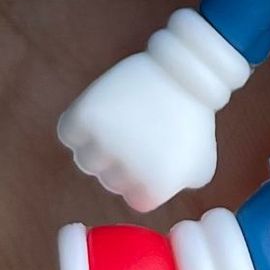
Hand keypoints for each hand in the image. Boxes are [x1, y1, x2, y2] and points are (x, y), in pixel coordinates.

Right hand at [58, 53, 218, 212]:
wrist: (187, 71)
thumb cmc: (193, 117)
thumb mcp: (200, 165)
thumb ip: (174, 189)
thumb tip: (145, 194)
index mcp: (154, 189)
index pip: (133, 198)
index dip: (144, 176)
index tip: (156, 152)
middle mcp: (125, 172)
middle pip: (108, 180)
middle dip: (125, 159)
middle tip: (142, 130)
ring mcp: (104, 143)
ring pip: (86, 160)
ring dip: (101, 144)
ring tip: (124, 120)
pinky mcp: (85, 115)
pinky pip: (69, 132)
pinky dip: (79, 124)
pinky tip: (101, 113)